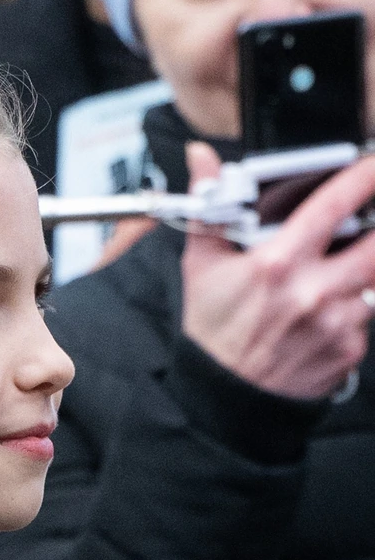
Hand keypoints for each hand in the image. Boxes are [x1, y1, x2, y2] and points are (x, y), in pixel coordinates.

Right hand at [181, 143, 374, 399]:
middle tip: (362, 231)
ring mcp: (335, 324)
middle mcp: (312, 292)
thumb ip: (211, 206)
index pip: (339, 201)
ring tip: (321, 290)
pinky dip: (348, 318)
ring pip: (370, 285)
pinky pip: (364, 323)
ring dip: (355, 280)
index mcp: (278, 263)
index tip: (374, 163)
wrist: (220, 400)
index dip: (366, 175)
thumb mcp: (202, 266)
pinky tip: (319, 325)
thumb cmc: (212, 334)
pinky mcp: (348, 353)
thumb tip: (202, 159)